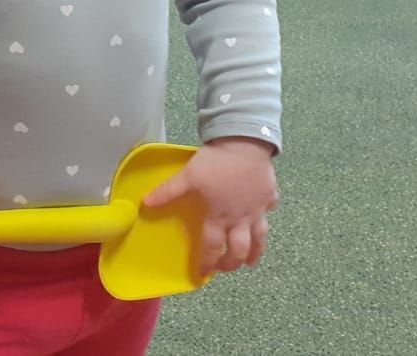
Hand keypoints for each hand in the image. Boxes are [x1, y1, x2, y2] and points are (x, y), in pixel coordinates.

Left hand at [144, 137, 278, 275]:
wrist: (245, 143)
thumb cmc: (215, 162)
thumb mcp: (187, 176)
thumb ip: (168, 191)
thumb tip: (147, 203)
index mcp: (218, 216)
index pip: (212, 247)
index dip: (206, 263)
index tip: (202, 273)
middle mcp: (239, 218)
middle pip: (239, 249)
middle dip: (232, 263)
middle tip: (226, 267)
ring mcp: (257, 208)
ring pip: (260, 237)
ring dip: (255, 251)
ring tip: (251, 261)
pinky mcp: (269, 195)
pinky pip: (270, 209)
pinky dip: (266, 215)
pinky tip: (264, 214)